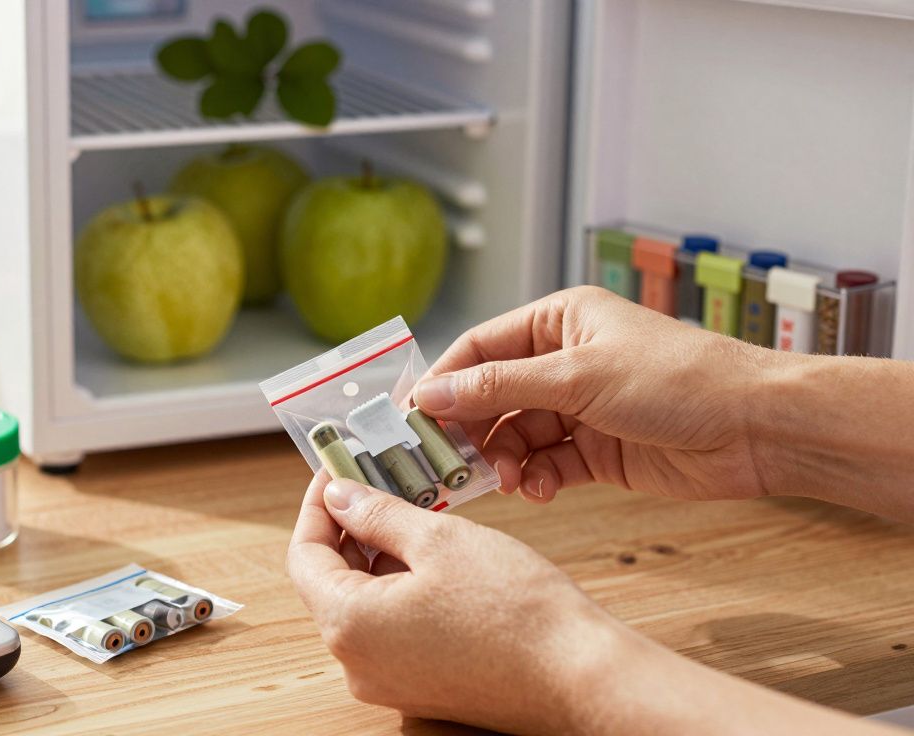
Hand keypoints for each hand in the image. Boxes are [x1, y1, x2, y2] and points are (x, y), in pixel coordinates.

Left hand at [286, 474, 635, 732]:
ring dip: (379, 554)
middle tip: (377, 480)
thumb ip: (377, 514)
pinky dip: (400, 586)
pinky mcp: (419, 686)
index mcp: (348, 626)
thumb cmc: (517, 611)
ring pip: (363, 602)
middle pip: (329, 580)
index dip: (317, 505)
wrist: (579, 677)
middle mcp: (357, 663)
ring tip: (412, 508)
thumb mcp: (438, 540)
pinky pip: (391, 627)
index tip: (335, 471)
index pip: (304, 555)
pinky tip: (432, 553)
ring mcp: (388, 681)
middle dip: (350, 526)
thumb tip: (338, 496)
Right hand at [413, 285, 779, 503]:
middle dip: (473, 432)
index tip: (414, 421)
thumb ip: (500, 388)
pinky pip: (546, 466)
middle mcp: (564, 362)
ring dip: (506, 462)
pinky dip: (536, 480)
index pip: (479, 350)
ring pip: (516, 436)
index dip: (444, 384)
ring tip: (509, 481)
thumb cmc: (679, 380)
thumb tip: (433, 392)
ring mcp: (580, 409)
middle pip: (491, 398)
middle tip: (451, 465)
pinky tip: (541, 490)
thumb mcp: (578, 377)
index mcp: (557, 322)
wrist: (757, 429)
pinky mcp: (597, 452)